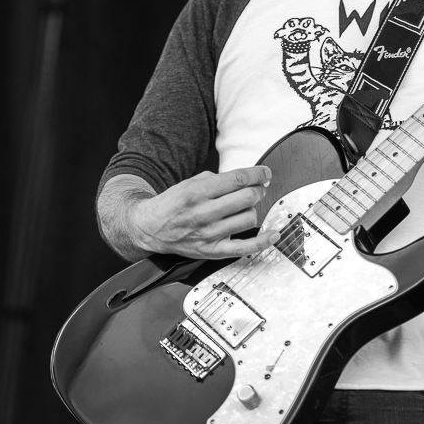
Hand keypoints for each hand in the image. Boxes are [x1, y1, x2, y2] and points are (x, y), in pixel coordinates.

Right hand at [125, 166, 278, 258]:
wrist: (150, 228)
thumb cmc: (174, 204)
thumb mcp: (191, 183)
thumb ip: (219, 179)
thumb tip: (249, 179)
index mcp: (197, 192)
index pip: (237, 180)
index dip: (257, 174)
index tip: (265, 173)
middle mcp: (203, 213)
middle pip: (247, 197)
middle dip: (258, 189)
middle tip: (257, 188)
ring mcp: (209, 234)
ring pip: (249, 218)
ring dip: (253, 209)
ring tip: (246, 207)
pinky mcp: (212, 250)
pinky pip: (244, 248)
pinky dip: (262, 242)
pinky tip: (273, 234)